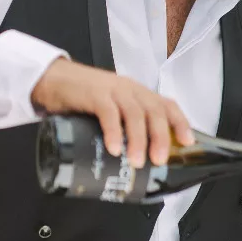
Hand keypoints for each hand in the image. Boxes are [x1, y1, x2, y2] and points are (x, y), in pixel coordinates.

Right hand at [31, 57, 193, 167]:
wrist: (53, 79)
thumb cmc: (84, 99)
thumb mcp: (111, 110)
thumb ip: (124, 126)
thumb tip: (137, 160)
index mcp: (138, 94)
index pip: (166, 104)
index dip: (180, 122)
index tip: (188, 142)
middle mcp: (130, 90)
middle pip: (154, 110)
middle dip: (160, 136)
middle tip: (159, 160)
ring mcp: (112, 90)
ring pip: (134, 113)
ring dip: (138, 139)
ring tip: (136, 161)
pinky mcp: (93, 94)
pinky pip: (108, 113)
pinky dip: (113, 131)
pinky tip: (114, 148)